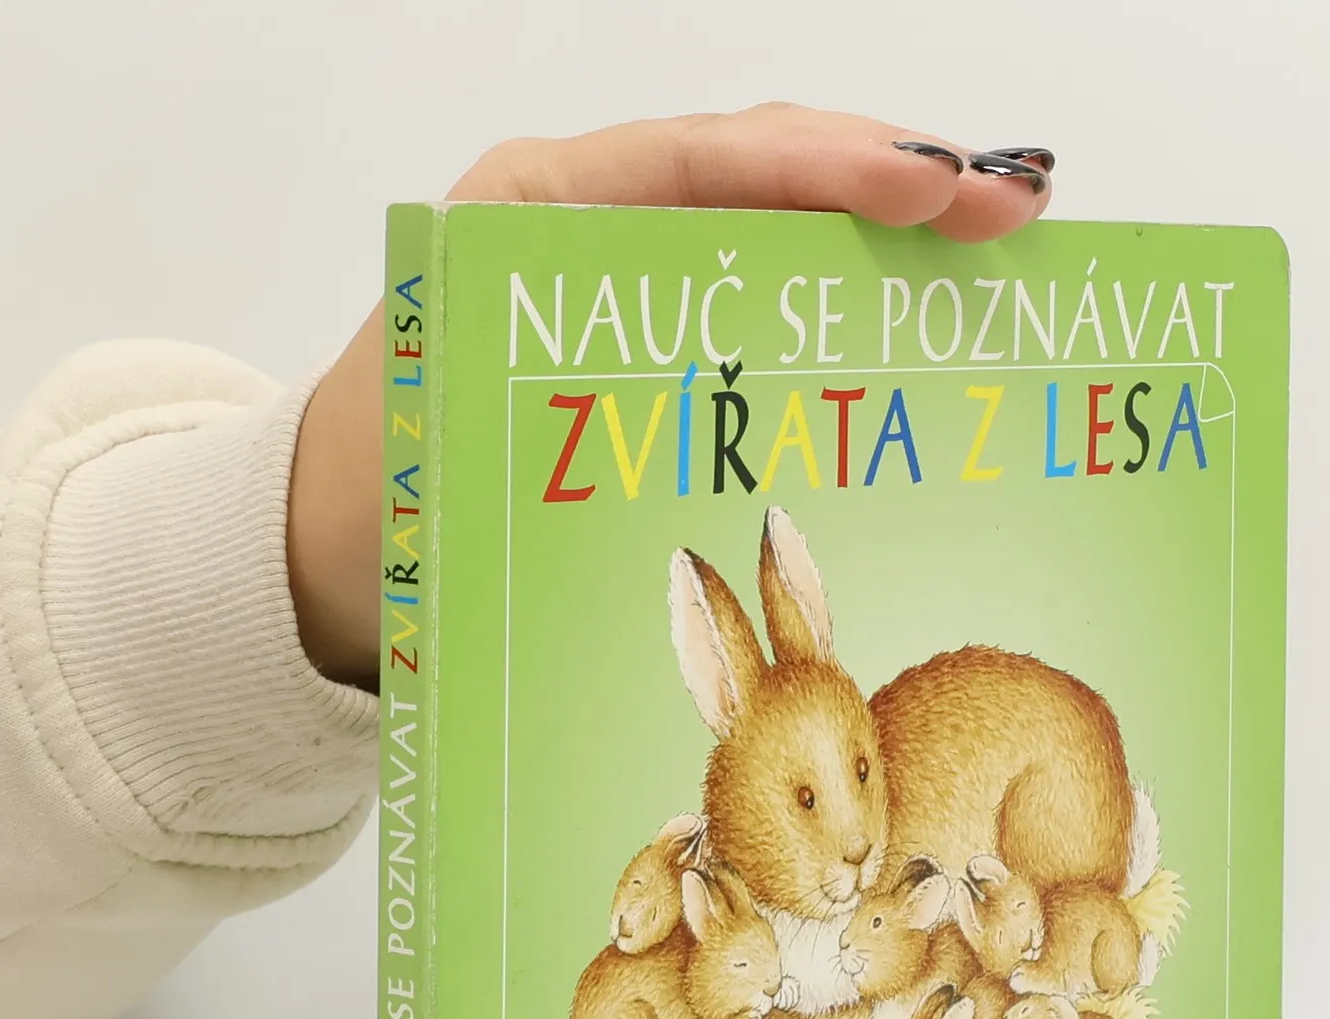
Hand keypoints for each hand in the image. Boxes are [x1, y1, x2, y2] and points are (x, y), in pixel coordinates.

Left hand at [287, 106, 1054, 686]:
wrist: (318, 546)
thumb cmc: (384, 507)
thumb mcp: (466, 465)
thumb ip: (570, 455)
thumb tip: (717, 529)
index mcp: (531, 213)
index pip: (706, 161)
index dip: (830, 167)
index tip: (935, 184)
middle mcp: (582, 219)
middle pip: (761, 171)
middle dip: (894, 179)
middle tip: (1012, 208)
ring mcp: (619, 269)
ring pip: (771, 224)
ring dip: (884, 233)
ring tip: (992, 244)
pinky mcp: (643, 326)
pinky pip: (754, 288)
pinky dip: (837, 294)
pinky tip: (913, 317)